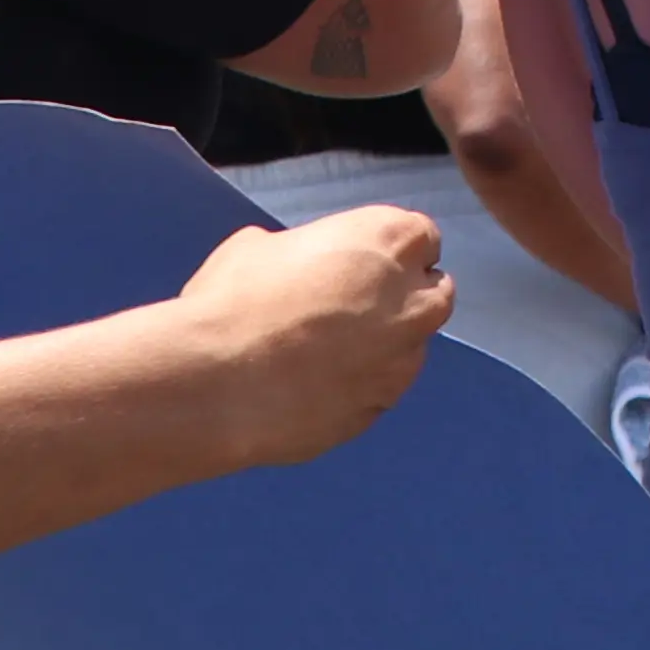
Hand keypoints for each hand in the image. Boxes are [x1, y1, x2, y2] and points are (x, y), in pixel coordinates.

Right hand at [167, 207, 451, 470]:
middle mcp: (412, 301)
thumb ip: (302, 252)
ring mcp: (400, 363)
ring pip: (409, 349)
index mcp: (389, 241)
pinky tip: (309, 388)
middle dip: (405, 297)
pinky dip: (355, 388)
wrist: (216, 384)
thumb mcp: (258, 246)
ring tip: (321, 353)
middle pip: (433, 293)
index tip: (366, 261)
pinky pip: (376, 393)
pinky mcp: (377, 411)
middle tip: (353, 304)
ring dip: (382, 346)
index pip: (423, 238)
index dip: (393, 250)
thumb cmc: (235, 301)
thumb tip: (297, 266)